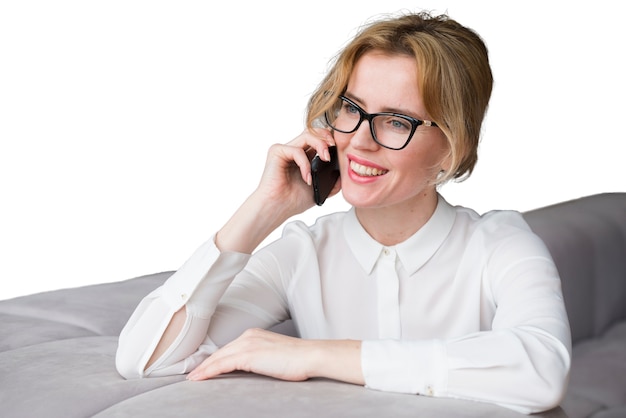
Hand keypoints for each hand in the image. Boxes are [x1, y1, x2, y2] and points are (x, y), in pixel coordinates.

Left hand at [186, 328, 363, 384]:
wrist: (310, 355)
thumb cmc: (298, 359)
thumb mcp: (274, 357)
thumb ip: (260, 359)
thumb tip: (252, 369)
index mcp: (255, 334)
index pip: (229, 348)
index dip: (215, 359)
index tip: (204, 368)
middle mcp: (248, 335)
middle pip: (221, 351)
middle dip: (205, 364)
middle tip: (192, 375)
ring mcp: (248, 343)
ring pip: (218, 357)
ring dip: (204, 369)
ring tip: (193, 379)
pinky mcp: (248, 354)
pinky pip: (222, 364)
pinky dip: (209, 371)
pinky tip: (201, 378)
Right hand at [215, 129, 339, 253]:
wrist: (278, 208)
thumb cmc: (293, 201)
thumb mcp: (320, 190)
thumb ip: (332, 181)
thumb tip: (345, 173)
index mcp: (304, 157)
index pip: (319, 139)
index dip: (330, 140)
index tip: (340, 148)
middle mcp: (294, 150)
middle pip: (314, 132)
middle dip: (327, 137)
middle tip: (334, 148)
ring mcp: (285, 150)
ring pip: (307, 135)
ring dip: (320, 145)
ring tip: (326, 159)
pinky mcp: (277, 152)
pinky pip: (297, 151)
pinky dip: (305, 164)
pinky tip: (307, 178)